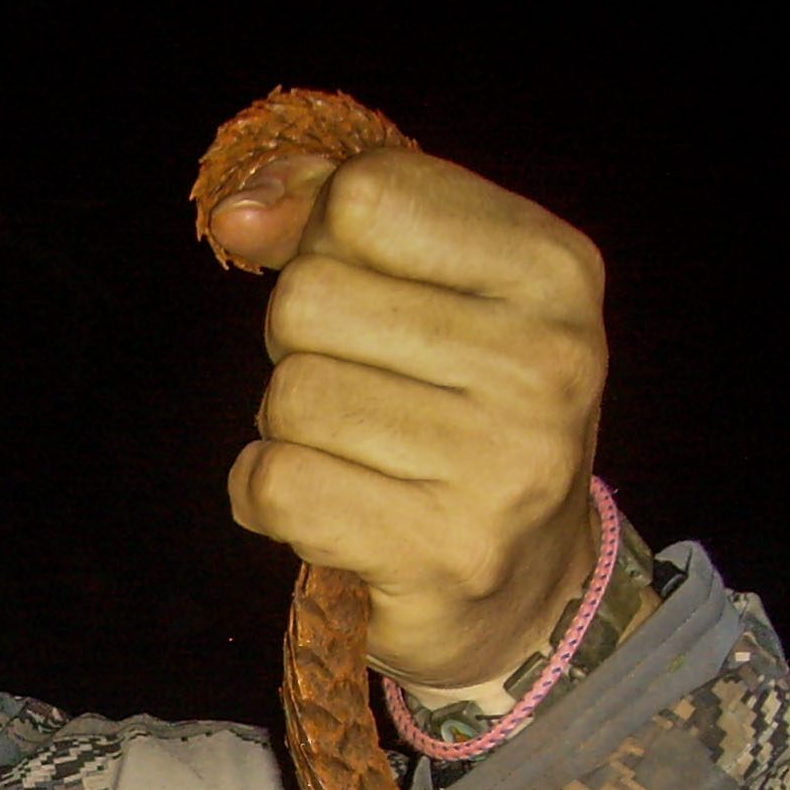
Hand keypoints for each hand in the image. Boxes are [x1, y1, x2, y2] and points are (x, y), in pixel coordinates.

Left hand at [206, 148, 606, 692]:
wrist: (530, 594)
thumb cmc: (463, 417)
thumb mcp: (432, 289)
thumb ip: (328, 218)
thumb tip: (235, 214)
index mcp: (555, 271)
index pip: (366, 195)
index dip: (324, 241)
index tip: (363, 295)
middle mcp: (546, 362)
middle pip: (310, 297)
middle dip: (301, 346)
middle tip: (361, 395)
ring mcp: (502, 465)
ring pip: (290, 394)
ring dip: (290, 429)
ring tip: (356, 457)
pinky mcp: (442, 554)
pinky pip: (276, 484)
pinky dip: (267, 496)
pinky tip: (325, 512)